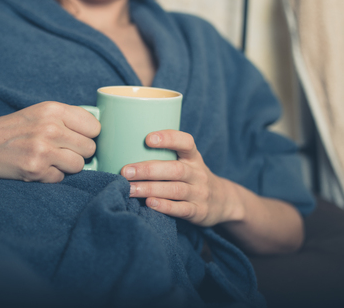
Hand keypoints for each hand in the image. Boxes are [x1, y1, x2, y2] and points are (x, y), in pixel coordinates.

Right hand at [0, 101, 99, 182]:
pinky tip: (35, 168)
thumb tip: (98, 133)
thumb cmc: (11, 129)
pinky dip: (50, 176)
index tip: (76, 139)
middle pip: (90, 148)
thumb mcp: (38, 113)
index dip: (87, 135)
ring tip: (47, 160)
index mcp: (53, 109)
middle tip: (59, 152)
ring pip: (79, 165)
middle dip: (77, 153)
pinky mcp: (35, 169)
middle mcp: (50, 127)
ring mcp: (42, 149)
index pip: (94, 127)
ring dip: (66, 167)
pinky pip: (60, 178)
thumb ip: (67, 119)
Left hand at [121, 130, 239, 225]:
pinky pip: (182, 208)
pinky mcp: (198, 211)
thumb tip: (125, 148)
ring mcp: (199, 193)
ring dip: (150, 189)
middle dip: (148, 169)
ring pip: (175, 189)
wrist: (224, 201)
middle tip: (126, 171)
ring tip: (130, 189)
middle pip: (174, 169)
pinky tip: (149, 203)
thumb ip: (165, 156)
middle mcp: (197, 173)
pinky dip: (165, 206)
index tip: (147, 139)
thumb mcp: (187, 162)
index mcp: (193, 157)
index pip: (186, 142)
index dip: (168, 138)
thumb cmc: (193, 177)